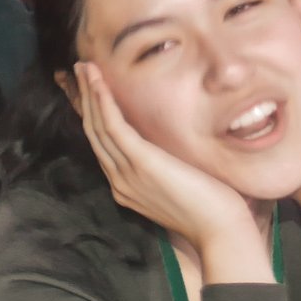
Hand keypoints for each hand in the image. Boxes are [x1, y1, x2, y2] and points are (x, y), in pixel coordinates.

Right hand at [75, 63, 267, 267]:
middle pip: (94, 132)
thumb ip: (163, 170)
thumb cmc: (213, 211)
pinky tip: (99, 83)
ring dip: (90, 94)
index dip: (93, 115)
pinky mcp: (139, 162)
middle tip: (79, 71)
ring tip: (85, 68)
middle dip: (85, 99)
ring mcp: (126, 172)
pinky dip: (103, 102)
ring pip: (98, 126)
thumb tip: (166, 149)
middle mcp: (118, 179)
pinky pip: (113, 126)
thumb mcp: (179, 188)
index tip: (89, 91)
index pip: (102, 145)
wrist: (221, 232)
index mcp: (125, 186)